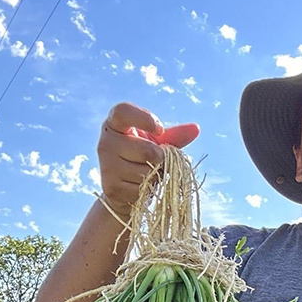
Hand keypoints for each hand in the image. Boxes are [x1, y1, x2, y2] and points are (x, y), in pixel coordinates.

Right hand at [97, 102, 199, 218]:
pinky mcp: (112, 187)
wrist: (124, 190)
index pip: (123, 111)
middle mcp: (105, 142)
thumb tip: (196, 129)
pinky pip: (143, 187)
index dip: (144, 118)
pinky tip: (140, 186)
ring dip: (155, 175)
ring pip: (148, 171)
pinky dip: (149, 188)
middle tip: (155, 161)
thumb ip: (174, 136)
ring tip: (147, 173)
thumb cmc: (141, 158)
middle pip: (148, 150)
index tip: (160, 129)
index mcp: (114, 124)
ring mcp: (107, 166)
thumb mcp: (157, 143)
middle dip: (160, 158)